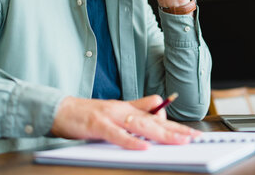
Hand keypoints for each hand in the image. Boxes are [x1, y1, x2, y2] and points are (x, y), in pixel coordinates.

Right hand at [50, 95, 201, 149]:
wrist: (62, 110)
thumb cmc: (89, 113)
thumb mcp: (116, 110)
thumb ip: (136, 109)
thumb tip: (158, 107)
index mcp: (128, 107)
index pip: (157, 113)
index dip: (174, 123)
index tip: (190, 132)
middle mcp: (123, 109)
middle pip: (154, 120)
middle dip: (175, 129)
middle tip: (192, 137)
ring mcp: (111, 116)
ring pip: (141, 125)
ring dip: (161, 134)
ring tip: (177, 141)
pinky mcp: (98, 125)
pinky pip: (117, 134)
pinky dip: (131, 141)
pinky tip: (143, 147)